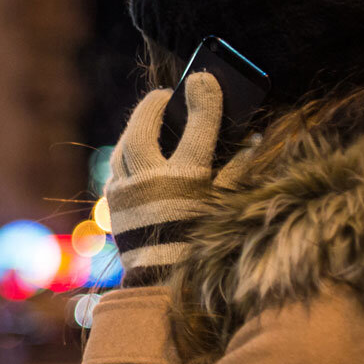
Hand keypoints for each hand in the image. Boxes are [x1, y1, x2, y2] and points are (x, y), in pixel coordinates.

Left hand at [105, 72, 221, 286]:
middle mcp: (148, 183)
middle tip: (168, 93)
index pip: (196, 128)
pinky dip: (128, 152)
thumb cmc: (202, 244)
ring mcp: (125, 192)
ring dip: (138, 126)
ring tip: (153, 115)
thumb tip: (251, 137)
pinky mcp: (112, 202)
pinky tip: (140, 148)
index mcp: (183, 182)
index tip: (205, 78)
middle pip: (144, 128)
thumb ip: (237, 170)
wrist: (163, 285)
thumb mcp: (224, 206)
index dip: (203, 100)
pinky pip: (117, 166)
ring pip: (124, 144)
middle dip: (156, 105)